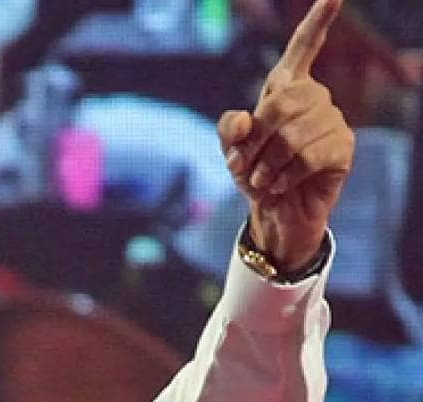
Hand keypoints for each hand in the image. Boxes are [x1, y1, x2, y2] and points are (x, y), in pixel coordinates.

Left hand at [218, 0, 354, 270]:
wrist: (273, 210)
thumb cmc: (255, 173)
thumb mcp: (231, 150)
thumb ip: (228, 129)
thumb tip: (243, 119)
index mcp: (285, 88)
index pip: (303, 48)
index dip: (317, 22)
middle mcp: (314, 98)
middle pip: (282, 103)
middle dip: (255, 139)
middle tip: (245, 165)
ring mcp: (332, 120)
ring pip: (293, 134)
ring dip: (266, 164)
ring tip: (263, 178)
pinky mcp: (343, 147)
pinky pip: (309, 155)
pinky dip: (285, 175)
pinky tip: (281, 184)